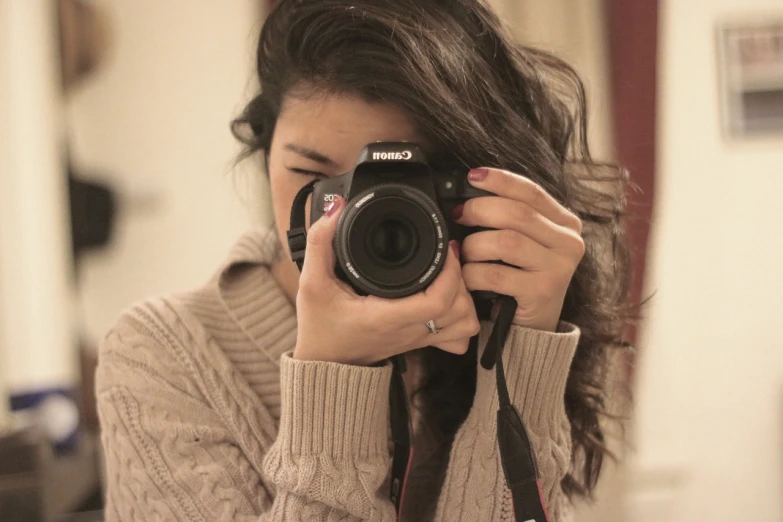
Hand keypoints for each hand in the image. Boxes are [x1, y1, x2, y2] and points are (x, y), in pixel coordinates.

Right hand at [293, 196, 480, 365]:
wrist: (322, 363)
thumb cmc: (319, 327)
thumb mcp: (311, 282)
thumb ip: (320, 242)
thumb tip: (336, 208)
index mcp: (387, 317)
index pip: (437, 301)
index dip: (449, 272)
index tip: (443, 248)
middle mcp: (408, 331)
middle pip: (460, 310)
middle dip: (460, 278)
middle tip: (447, 255)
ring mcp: (417, 339)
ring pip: (464, 324)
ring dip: (464, 298)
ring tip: (450, 275)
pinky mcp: (419, 341)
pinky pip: (457, 336)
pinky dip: (460, 317)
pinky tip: (448, 299)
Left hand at [453, 168, 584, 331]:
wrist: (531, 327)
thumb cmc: (520, 279)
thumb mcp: (524, 244)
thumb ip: (509, 218)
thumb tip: (471, 191)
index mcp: (565, 223)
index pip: (532, 192)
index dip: (501, 180)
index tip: (473, 176)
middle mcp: (568, 243)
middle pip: (517, 213)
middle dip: (480, 210)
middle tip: (460, 216)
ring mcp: (559, 268)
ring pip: (506, 241)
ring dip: (475, 245)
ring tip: (464, 252)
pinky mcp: (543, 292)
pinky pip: (496, 274)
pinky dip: (473, 273)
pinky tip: (468, 277)